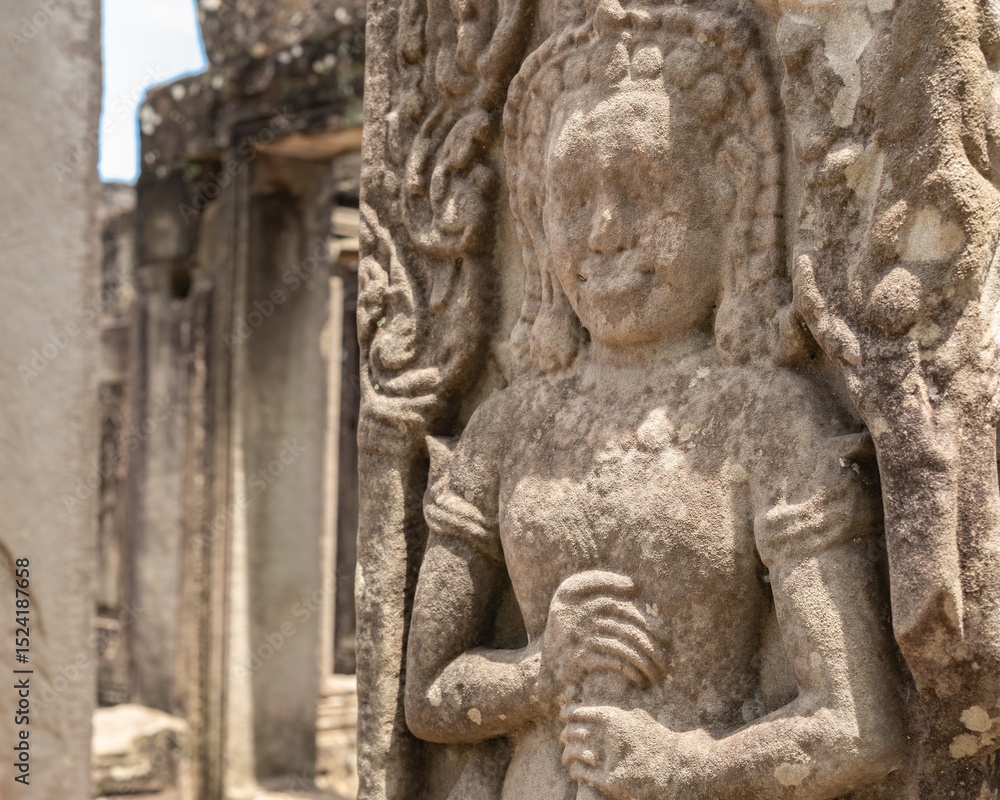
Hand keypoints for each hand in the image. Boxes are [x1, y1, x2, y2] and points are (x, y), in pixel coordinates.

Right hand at [539, 571, 669, 699]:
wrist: (545, 670)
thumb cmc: (569, 632)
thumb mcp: (571, 605)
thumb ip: (594, 591)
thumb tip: (634, 584)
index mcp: (567, 594)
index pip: (600, 584)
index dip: (620, 584)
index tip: (637, 589)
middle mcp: (571, 612)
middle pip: (622, 613)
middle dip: (650, 629)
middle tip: (666, 642)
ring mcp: (577, 635)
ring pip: (624, 640)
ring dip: (648, 655)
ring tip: (659, 667)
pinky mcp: (580, 659)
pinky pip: (616, 660)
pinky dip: (633, 669)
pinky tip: (642, 676)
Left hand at [560, 704, 674, 799]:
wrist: (679, 767)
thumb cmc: (659, 741)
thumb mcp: (639, 717)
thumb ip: (618, 712)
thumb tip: (598, 703)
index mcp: (613, 717)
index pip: (578, 711)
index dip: (568, 713)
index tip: (563, 716)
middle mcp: (607, 735)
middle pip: (572, 732)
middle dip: (565, 735)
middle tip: (563, 738)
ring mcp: (608, 759)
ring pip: (573, 752)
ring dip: (567, 755)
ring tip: (567, 758)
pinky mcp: (610, 781)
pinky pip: (582, 772)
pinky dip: (575, 771)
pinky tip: (576, 772)